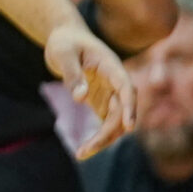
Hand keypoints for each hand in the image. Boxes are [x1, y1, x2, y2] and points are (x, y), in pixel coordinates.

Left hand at [46, 25, 134, 157]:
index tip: (129, 126)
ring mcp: (111, 94)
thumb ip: (72, 73)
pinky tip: (83, 151)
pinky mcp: (102, 102)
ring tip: (81, 154)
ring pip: (115, 122)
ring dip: (103, 140)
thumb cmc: (64, 42)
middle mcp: (116, 82)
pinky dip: (98, 138)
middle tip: (85, 150)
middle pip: (120, 112)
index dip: (129, 106)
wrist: (65, 38)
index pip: (126, 87)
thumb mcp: (62, 52)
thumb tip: (81, 99)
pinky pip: (106, 124)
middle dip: (107, 133)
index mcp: (111, 66)